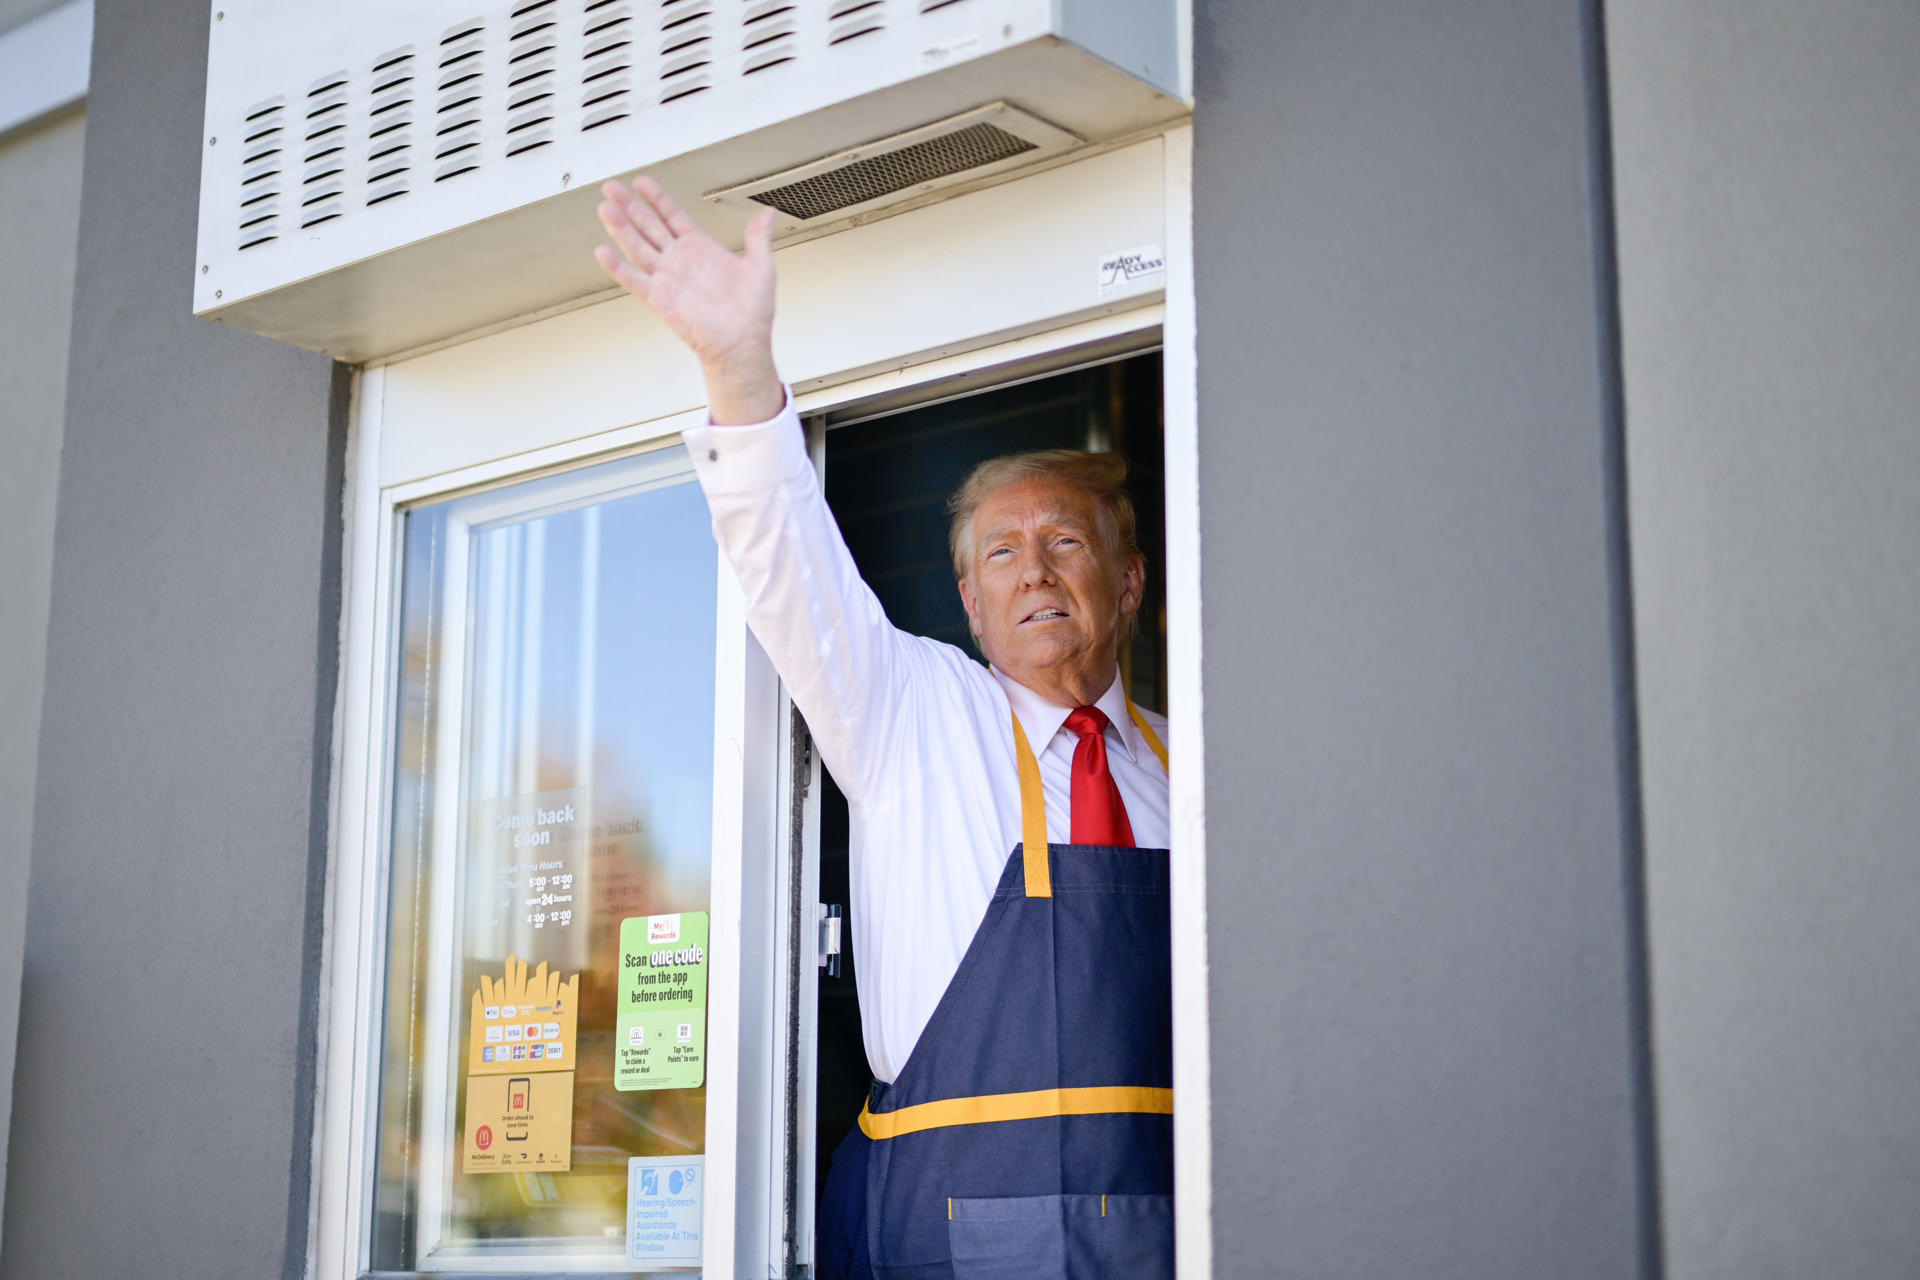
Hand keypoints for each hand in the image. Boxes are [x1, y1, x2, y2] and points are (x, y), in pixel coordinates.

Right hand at [595, 176, 784, 424]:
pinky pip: (634, 280)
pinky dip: (617, 268)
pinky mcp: (659, 299)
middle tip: (612, 188)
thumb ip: (758, 236)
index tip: (642, 183)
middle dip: (630, 206)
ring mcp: (667, 278)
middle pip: (648, 226)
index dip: (657, 198)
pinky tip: (604, 252)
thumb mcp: (760, 265)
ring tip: (605, 208)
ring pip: (637, 246)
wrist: (743, 343)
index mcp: (701, 249)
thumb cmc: (753, 312)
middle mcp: (680, 261)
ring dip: (620, 228)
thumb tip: (767, 213)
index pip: (672, 216)